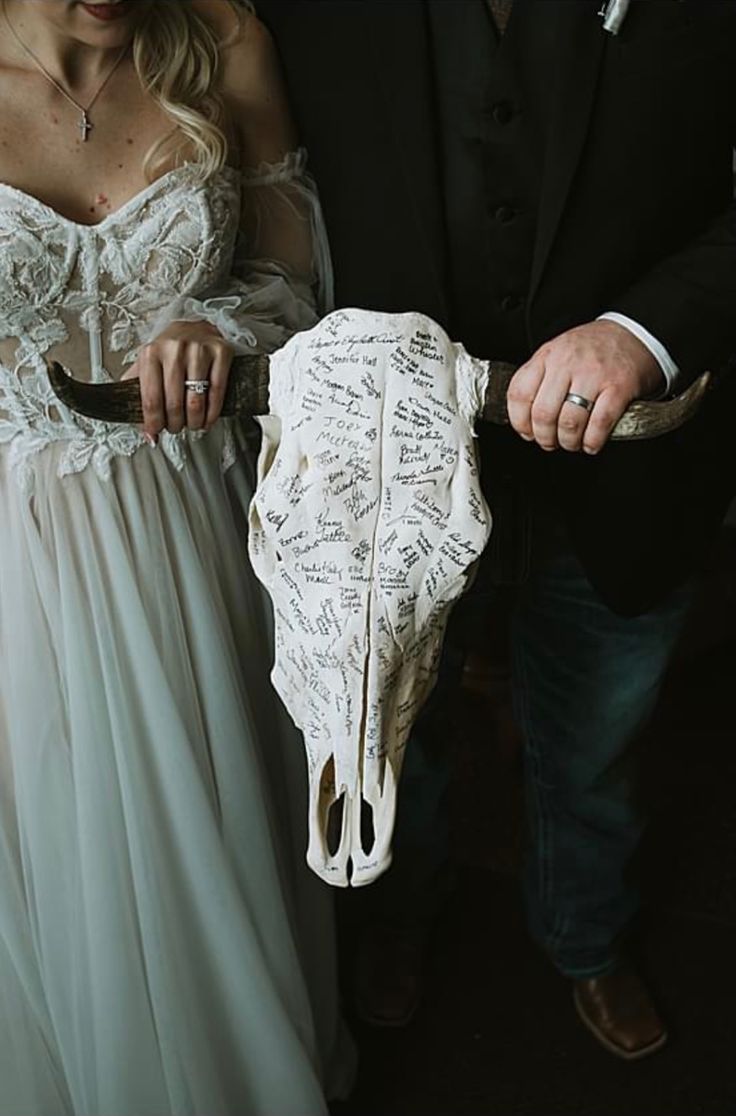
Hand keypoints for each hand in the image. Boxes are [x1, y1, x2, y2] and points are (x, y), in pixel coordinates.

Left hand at [122, 320, 232, 441]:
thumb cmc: (169, 351)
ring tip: (192, 425)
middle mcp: (174, 349)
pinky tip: (207, 419)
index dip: (154, 422)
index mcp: (151, 353)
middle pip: (174, 404)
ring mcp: (199, 350)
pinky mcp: (221, 352)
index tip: (156, 431)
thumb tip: (149, 434)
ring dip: (194, 422)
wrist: (194, 328)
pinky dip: (213, 413)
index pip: (151, 399)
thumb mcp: (146, 365)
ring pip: (196, 402)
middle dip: (175, 424)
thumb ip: (138, 396)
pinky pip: (217, 392)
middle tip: (175, 428)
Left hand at [506, 320, 664, 454]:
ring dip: (569, 442)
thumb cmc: (593, 350)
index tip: (527, 433)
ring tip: (572, 443)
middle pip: (543, 414)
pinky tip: (591, 443)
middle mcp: (568, 363)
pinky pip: (599, 424)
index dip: (520, 422)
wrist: (634, 334)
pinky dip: (592, 441)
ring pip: (570, 422)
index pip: (519, 394)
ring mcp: (594, 374)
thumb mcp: (558, 353)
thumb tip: (526, 421)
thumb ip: (540, 379)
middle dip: (545, 438)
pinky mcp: (619, 387)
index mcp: (548, 355)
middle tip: (550, 442)